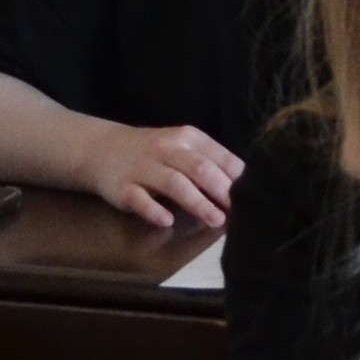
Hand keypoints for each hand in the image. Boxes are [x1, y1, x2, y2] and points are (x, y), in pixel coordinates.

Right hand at [73, 119, 245, 229]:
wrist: (104, 149)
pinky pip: (139, 199)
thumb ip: (211, 163)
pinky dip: (153, 210)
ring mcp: (143, 168)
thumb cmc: (155, 153)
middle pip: (199, 168)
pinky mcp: (123, 188)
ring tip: (216, 220)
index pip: (219, 157)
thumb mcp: (183, 148)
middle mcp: (167, 150)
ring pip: (174, 183)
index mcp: (188, 139)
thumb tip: (247, 187)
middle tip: (240, 212)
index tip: (254, 197)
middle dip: (222, 190)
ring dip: (197, 202)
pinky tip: (167, 221)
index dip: (237, 179)